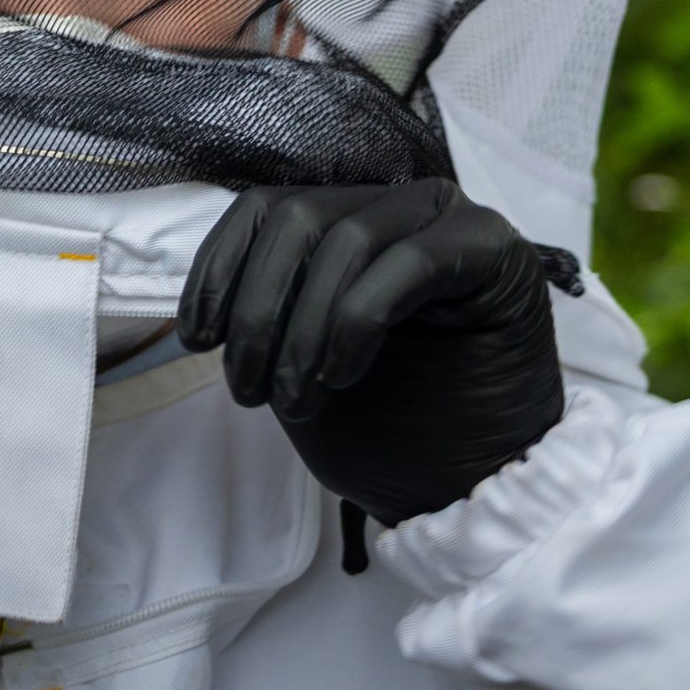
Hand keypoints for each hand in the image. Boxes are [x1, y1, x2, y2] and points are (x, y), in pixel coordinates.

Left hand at [176, 179, 562, 525]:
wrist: (480, 483)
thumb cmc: (389, 423)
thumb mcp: (299, 362)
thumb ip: (265, 315)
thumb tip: (197, 305)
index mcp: (347, 220)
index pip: (262, 208)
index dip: (219, 268)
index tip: (198, 338)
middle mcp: (396, 206)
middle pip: (297, 217)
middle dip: (257, 308)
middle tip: (248, 390)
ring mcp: (448, 219)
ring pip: (345, 238)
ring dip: (302, 329)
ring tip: (293, 399)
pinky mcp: (492, 248)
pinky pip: (408, 263)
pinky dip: (358, 320)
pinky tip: (341, 375)